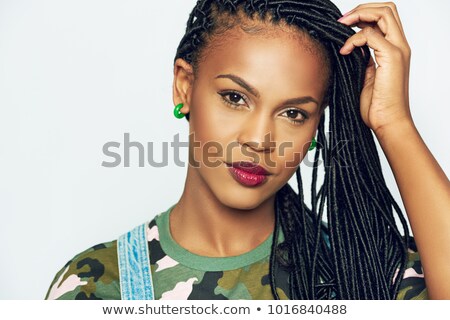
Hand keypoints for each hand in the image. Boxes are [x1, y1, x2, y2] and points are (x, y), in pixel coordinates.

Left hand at [338, 2, 412, 135]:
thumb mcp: (367, 76)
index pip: (384, 18)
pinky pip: (370, 35)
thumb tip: (351, 47)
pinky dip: (353, 40)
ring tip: (341, 27)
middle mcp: (400, 46)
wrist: (387, 121)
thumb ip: (363, 59)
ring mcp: (398, 50)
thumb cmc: (377, 105)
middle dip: (362, 9)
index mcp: (395, 49)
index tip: (344, 24)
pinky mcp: (391, 58)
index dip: (364, 14)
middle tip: (342, 21)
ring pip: (383, 14)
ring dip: (358, 16)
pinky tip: (344, 52)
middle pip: (387, 9)